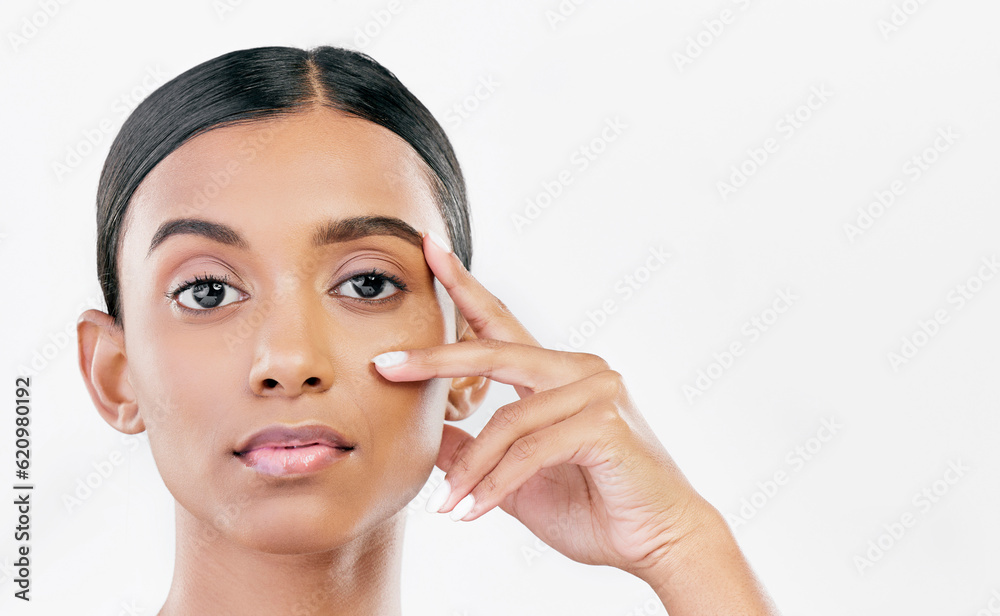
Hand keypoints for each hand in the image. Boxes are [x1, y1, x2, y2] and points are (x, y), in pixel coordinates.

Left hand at [370, 230, 717, 578]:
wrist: (661, 544)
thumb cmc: (598, 508)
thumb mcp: (518, 481)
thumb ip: (477, 454)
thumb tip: (430, 437)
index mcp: (558, 375)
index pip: (501, 322)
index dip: (463, 286)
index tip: (428, 249)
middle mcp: (580, 371)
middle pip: (494, 352)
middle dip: (435, 359)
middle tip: (385, 365)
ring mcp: (597, 393)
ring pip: (508, 419)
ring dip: (471, 470)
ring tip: (447, 506)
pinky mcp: (604, 425)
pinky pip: (530, 450)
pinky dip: (495, 484)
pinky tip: (472, 512)